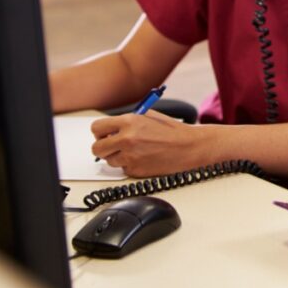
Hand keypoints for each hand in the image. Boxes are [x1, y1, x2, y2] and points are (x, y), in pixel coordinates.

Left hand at [90, 111, 206, 176]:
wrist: (190, 147)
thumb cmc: (173, 132)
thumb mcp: (150, 116)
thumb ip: (128, 120)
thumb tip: (111, 128)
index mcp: (129, 122)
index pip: (96, 128)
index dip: (100, 132)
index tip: (105, 134)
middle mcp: (126, 139)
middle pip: (97, 148)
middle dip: (104, 147)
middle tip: (114, 146)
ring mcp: (130, 156)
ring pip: (109, 161)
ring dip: (118, 157)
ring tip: (135, 151)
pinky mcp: (135, 170)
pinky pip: (123, 169)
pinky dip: (130, 165)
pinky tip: (144, 158)